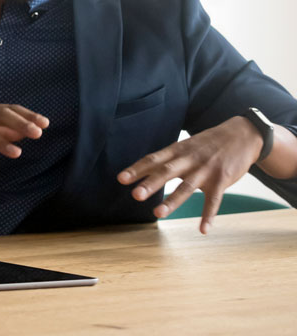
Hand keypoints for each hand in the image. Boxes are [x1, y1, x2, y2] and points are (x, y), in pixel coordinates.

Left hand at [117, 116, 263, 234]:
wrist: (243, 134)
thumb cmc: (208, 143)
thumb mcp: (186, 145)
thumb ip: (168, 158)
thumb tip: (145, 170)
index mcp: (178, 150)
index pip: (153, 159)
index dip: (137, 169)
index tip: (121, 179)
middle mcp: (189, 159)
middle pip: (167, 171)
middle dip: (150, 183)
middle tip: (135, 195)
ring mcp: (206, 170)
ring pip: (187, 187)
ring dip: (172, 201)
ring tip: (158, 214)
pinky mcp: (222, 179)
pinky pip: (214, 200)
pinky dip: (208, 215)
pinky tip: (203, 230)